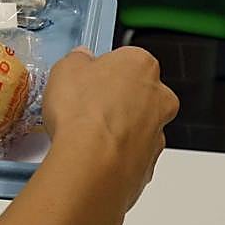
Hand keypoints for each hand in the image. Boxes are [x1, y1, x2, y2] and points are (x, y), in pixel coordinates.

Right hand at [44, 47, 177, 208]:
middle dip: (119, 100)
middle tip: (88, 107)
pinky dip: (118, 155)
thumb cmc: (84, 114)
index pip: (127, 60)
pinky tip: (95, 155)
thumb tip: (79, 60)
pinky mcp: (150, 164)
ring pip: (140, 125)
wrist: (91, 163)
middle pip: (140, 93)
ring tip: (88, 135)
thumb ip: (78, 60)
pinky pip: (134, 154)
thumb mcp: (65, 69)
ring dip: (120, 129)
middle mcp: (158, 96)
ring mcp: (158, 132)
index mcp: (141, 64)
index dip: (105, 71)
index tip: (89, 79)